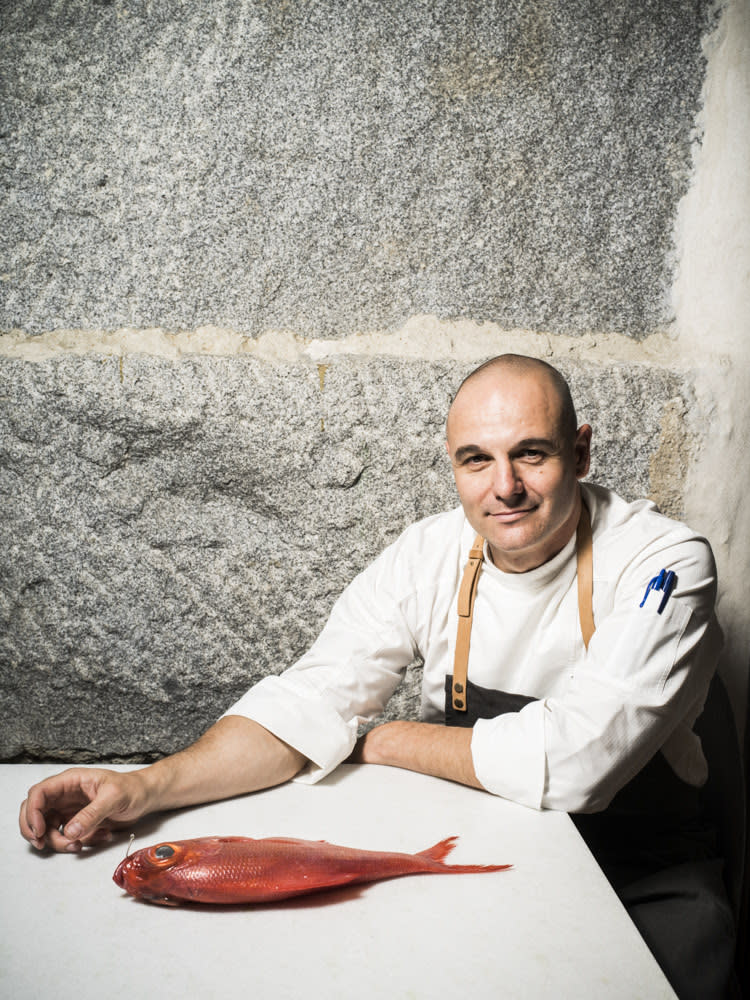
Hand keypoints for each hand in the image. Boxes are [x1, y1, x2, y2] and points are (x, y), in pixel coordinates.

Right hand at [19, 767, 150, 852]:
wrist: (144, 796)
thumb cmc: (131, 788)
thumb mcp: (114, 797)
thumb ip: (92, 813)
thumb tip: (70, 831)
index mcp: (71, 781)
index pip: (39, 793)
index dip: (33, 812)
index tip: (40, 830)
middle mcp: (65, 795)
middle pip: (34, 811)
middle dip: (33, 829)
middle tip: (42, 843)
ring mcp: (68, 809)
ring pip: (46, 828)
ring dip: (57, 841)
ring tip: (79, 845)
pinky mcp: (76, 822)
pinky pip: (64, 836)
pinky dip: (73, 843)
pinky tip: (95, 838)